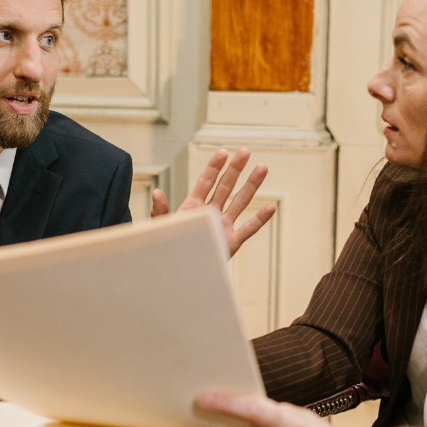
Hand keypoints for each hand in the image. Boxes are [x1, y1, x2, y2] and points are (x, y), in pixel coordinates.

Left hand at [150, 148, 275, 257]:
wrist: (178, 274)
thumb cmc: (169, 249)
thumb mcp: (163, 228)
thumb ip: (161, 211)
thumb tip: (156, 193)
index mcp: (193, 207)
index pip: (206, 182)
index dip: (214, 167)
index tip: (223, 152)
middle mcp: (211, 213)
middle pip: (226, 186)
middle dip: (236, 169)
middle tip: (245, 152)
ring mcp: (223, 226)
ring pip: (240, 202)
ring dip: (251, 185)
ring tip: (262, 168)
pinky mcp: (231, 242)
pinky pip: (248, 229)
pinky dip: (260, 219)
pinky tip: (270, 208)